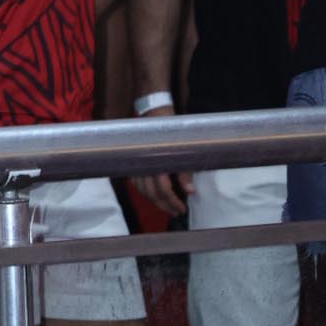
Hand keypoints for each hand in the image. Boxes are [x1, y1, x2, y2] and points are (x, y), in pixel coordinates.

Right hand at [133, 103, 192, 218]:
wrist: (154, 113)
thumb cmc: (172, 131)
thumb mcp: (183, 150)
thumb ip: (185, 171)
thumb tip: (190, 191)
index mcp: (157, 163)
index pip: (163, 189)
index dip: (172, 202)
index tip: (182, 209)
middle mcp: (144, 165)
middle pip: (151, 194)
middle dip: (164, 205)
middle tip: (176, 212)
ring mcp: (137, 165)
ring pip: (143, 191)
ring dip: (155, 202)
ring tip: (167, 208)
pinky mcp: (134, 163)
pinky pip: (137, 183)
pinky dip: (145, 192)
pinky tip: (154, 196)